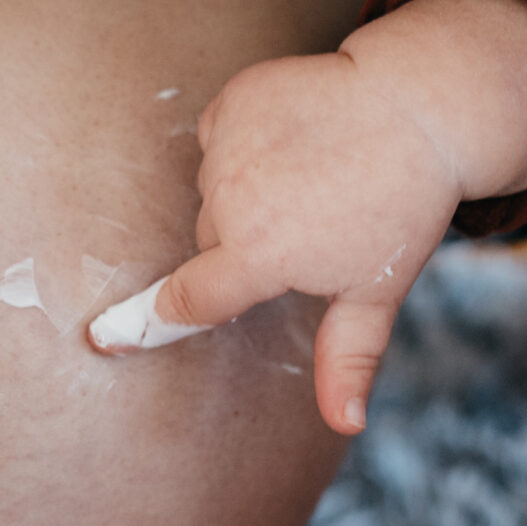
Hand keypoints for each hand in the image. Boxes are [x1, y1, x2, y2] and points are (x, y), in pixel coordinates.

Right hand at [93, 0, 526, 434]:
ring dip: (243, 191)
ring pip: (212, 189)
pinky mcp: (234, 100)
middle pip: (208, 240)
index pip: (187, 301)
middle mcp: (233, 200)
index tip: (105, 338)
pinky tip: (290, 140)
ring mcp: (230, 144)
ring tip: (305, 176)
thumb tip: (346, 425)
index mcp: (260, 254)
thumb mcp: (375, 291)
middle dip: (243, 242)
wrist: (421, 105)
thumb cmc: (400, 207)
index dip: (149, 325)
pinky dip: (244, 142)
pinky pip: (218, 138)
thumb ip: (346, 359)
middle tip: (307, 223)